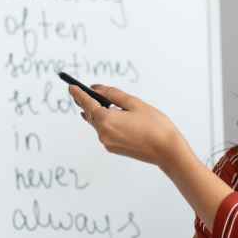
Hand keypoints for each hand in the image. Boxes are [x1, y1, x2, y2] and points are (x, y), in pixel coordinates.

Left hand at [68, 84, 185, 167]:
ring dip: (99, 113)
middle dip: (87, 103)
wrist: (167, 151)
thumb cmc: (155, 126)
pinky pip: (105, 132)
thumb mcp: (134, 103)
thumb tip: (97, 89)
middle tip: (82, 92)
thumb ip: (113, 94)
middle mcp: (103, 133)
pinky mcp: (114, 148)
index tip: (71, 86)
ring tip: (103, 103)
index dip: (78, 94)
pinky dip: (107, 123)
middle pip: (90, 114)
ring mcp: (107, 142)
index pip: (86, 103)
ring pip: (98, 124)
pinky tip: (116, 117)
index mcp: (106, 119)